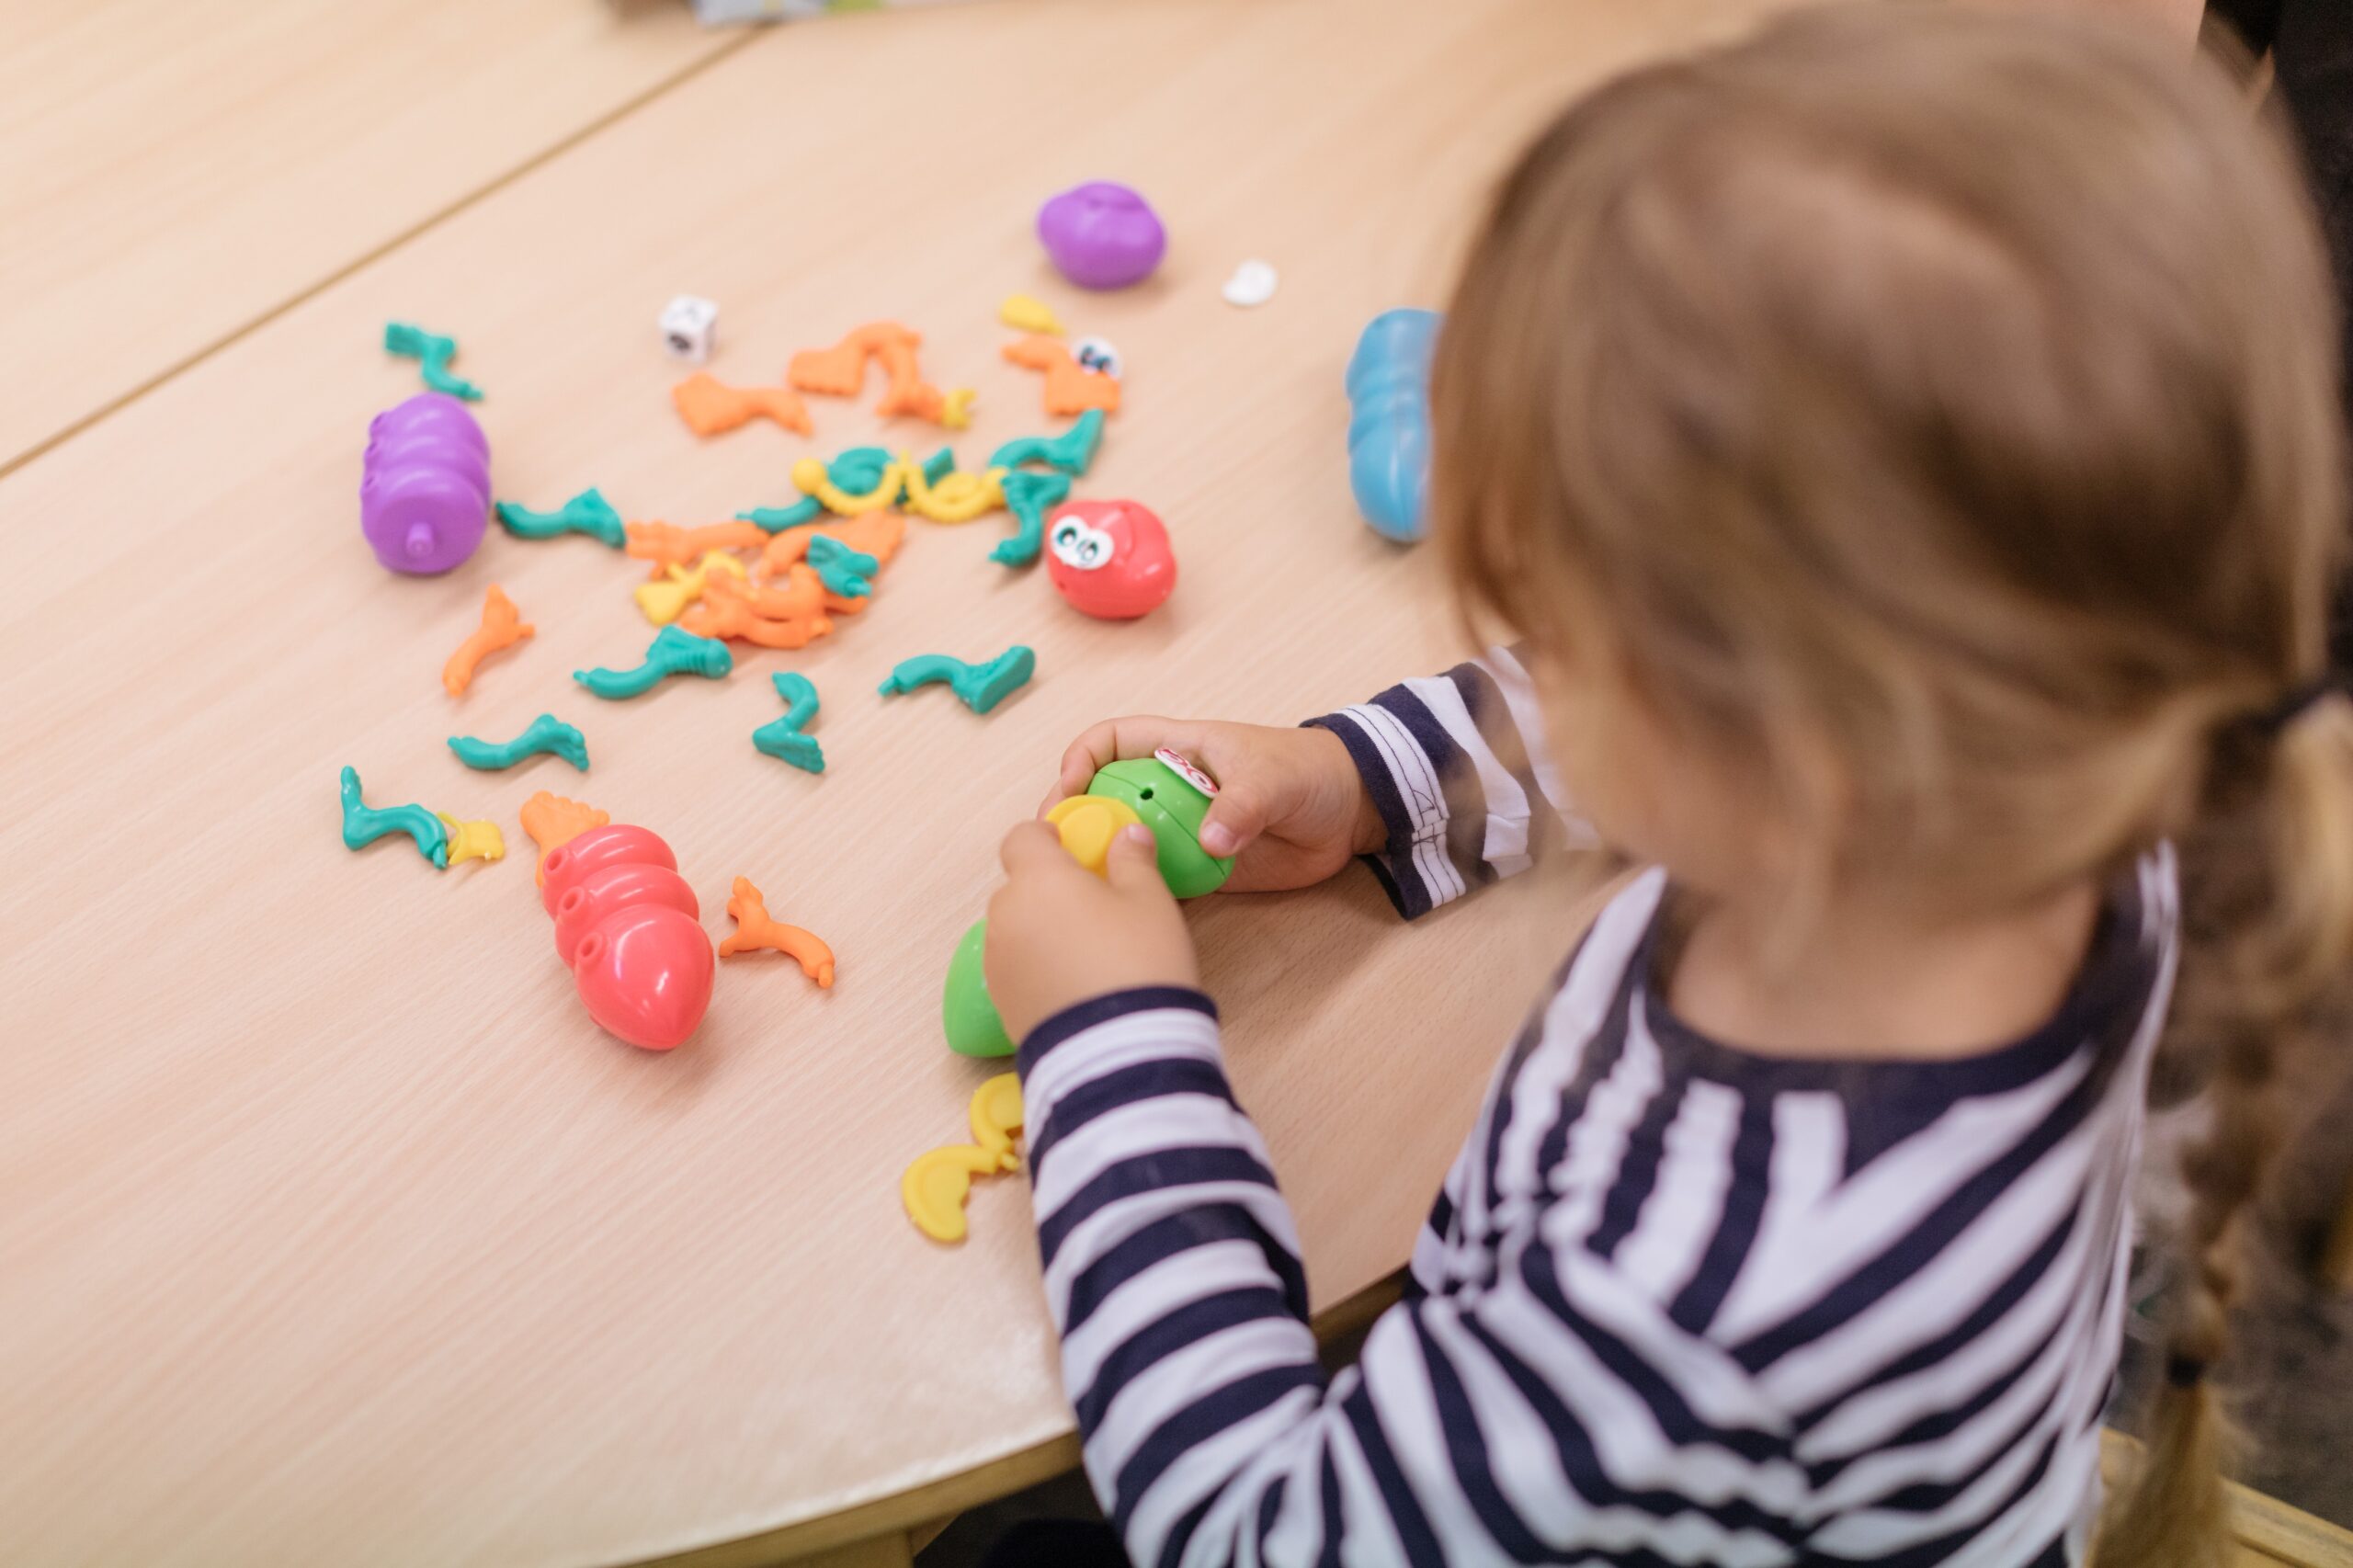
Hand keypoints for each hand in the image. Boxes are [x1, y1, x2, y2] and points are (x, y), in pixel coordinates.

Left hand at [985, 821, 1198, 1041]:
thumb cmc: (1137, 963)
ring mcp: (997, 960)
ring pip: (1016, 928)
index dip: (1046, 838)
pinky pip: (1016, 966)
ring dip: (1042, 929)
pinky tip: (1074, 983)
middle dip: (1051, 889)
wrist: (1117, 1052)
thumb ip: (1133, 860)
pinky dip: (1037, 965)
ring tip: (1087, 953)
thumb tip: (1128, 835)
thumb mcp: (1150, 901)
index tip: (1073, 848)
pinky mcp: (999, 1000)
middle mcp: (1006, 914)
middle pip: (1020, 885)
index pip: (1021, 837)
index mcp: (1038, 878)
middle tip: (1094, 906)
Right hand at [1041, 718, 1384, 892]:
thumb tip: (1210, 841)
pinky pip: (1161, 882)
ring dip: (1104, 863)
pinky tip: (1129, 913)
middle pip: (1104, 798)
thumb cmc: (1309, 771)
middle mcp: (1169, 789)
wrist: (1350, 812)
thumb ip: (1242, 804)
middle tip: (1062, 852)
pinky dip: (1144, 895)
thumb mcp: (1275, 778)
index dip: (1081, 760)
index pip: (1111, 742)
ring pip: (1127, 844)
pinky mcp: (1201, 869)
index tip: (1070, 791)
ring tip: (1084, 890)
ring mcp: (1182, 830)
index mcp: (1177, 749)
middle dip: (1078, 820)